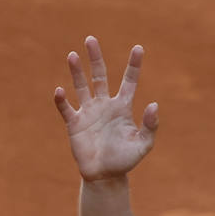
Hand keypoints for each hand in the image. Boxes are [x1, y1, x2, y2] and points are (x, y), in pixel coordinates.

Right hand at [54, 37, 158, 181]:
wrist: (104, 176)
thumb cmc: (125, 160)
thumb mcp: (143, 145)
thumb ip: (150, 126)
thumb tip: (153, 104)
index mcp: (122, 107)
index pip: (129, 81)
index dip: (134, 65)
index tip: (139, 48)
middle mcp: (104, 105)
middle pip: (99, 75)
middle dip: (95, 58)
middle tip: (91, 39)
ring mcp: (88, 112)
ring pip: (81, 86)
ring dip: (77, 72)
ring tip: (73, 55)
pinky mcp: (74, 124)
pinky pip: (66, 108)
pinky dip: (62, 100)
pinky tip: (60, 91)